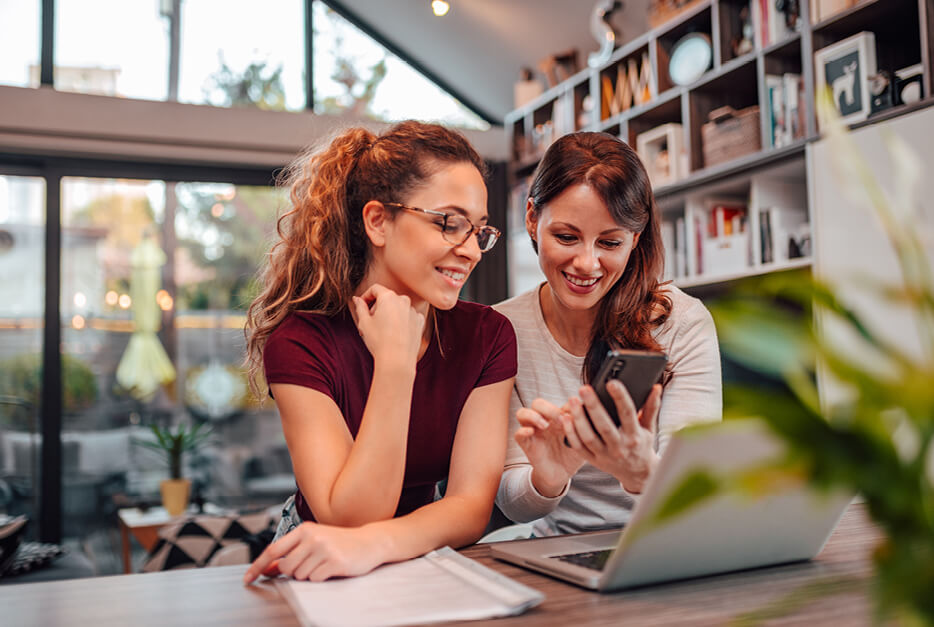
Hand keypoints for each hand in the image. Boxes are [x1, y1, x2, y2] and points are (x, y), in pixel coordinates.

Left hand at [243, 521, 384, 583]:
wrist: (369, 542)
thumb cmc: (339, 543)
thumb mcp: (314, 541)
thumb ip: (291, 552)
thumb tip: (267, 567)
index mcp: (304, 530)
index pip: (273, 550)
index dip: (257, 566)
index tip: (248, 579)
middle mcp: (312, 537)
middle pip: (286, 567)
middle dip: (294, 572)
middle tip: (310, 565)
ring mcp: (324, 549)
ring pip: (300, 575)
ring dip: (309, 575)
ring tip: (323, 564)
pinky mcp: (334, 562)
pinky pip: (315, 580)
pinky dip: (320, 578)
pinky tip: (331, 569)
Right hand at [352, 284, 425, 368]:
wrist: (397, 360)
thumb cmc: (379, 341)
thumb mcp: (364, 323)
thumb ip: (360, 307)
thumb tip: (357, 299)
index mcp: (389, 297)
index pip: (375, 289)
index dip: (366, 296)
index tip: (361, 305)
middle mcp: (403, 300)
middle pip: (387, 298)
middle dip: (378, 306)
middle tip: (370, 321)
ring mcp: (413, 311)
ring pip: (398, 307)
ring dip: (390, 314)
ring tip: (382, 330)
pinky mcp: (420, 322)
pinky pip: (408, 317)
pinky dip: (401, 321)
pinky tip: (395, 333)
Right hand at [514, 399, 585, 496]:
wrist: (562, 475)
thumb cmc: (572, 455)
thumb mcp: (581, 441)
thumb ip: (584, 428)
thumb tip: (591, 413)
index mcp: (557, 418)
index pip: (558, 404)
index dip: (567, 406)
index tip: (576, 415)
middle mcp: (543, 422)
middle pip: (538, 404)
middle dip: (548, 408)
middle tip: (560, 418)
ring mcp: (533, 432)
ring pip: (522, 413)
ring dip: (533, 416)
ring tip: (545, 425)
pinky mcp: (527, 444)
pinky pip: (518, 434)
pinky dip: (523, 431)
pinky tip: (531, 432)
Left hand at [561, 382, 661, 492]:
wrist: (637, 473)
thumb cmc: (642, 445)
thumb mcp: (649, 427)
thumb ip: (651, 407)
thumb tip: (656, 387)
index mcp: (635, 435)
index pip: (627, 413)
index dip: (620, 397)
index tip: (612, 382)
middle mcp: (620, 446)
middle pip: (604, 426)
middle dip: (593, 406)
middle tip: (584, 389)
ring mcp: (605, 455)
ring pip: (588, 437)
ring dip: (579, 419)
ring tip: (573, 400)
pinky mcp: (593, 460)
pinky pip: (579, 447)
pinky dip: (570, 433)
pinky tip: (565, 417)